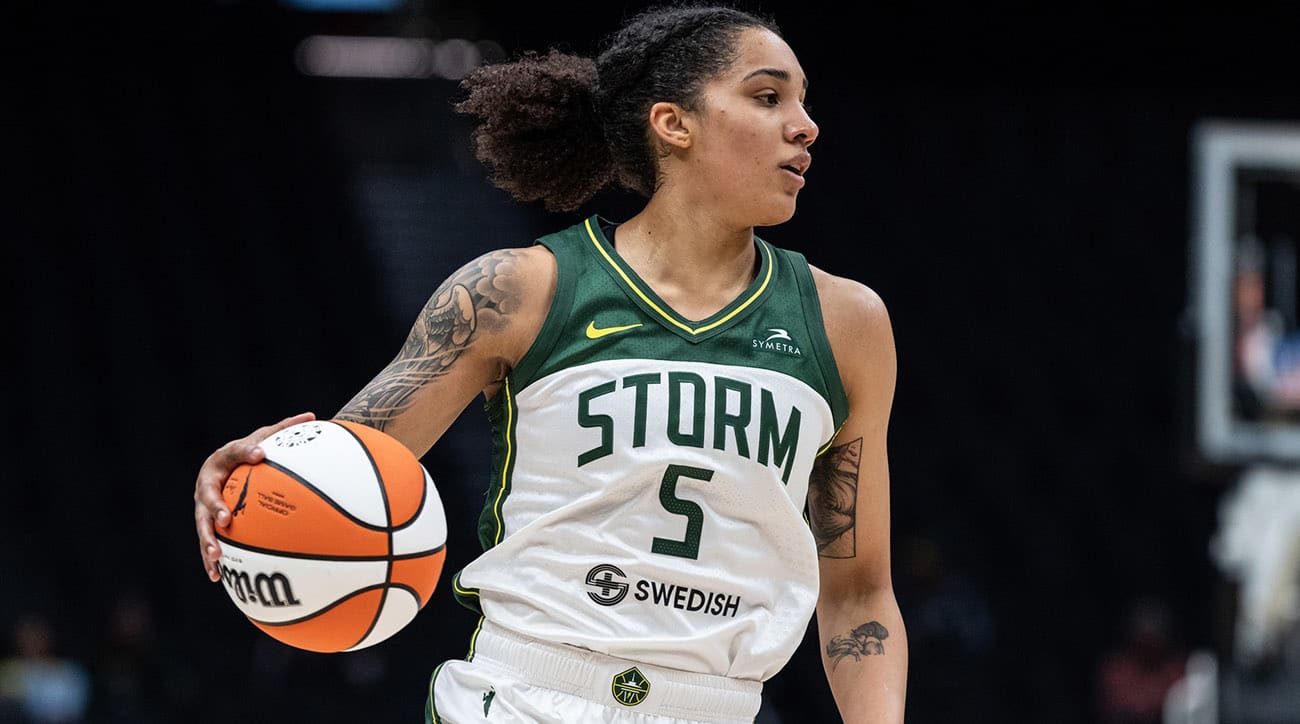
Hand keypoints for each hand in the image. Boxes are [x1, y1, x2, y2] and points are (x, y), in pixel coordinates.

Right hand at [194, 412, 315, 581]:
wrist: (220, 468)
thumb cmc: (247, 453)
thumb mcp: (263, 438)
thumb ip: (284, 429)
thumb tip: (312, 416)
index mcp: (221, 461)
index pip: (233, 452)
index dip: (245, 452)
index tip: (260, 453)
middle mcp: (206, 485)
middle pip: (206, 497)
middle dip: (214, 509)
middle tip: (225, 520)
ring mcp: (202, 508)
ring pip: (201, 526)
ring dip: (208, 542)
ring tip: (217, 557)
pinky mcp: (206, 526)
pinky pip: (208, 544)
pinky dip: (212, 560)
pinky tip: (218, 578)